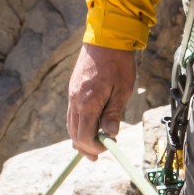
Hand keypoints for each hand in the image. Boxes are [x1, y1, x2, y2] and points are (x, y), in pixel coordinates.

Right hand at [66, 44, 136, 158]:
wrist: (106, 37)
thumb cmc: (118, 63)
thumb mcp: (122, 90)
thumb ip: (113, 114)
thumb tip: (110, 135)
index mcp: (88, 102)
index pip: (84, 136)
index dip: (94, 147)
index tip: (107, 148)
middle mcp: (75, 100)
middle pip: (74, 133)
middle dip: (85, 147)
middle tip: (96, 157)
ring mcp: (72, 94)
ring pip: (71, 124)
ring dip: (80, 137)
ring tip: (91, 147)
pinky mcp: (73, 88)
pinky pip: (72, 113)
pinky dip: (78, 124)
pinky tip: (88, 127)